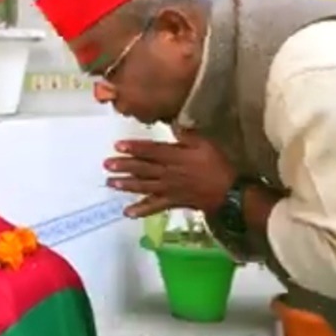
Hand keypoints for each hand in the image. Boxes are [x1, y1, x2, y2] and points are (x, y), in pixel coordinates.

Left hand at [105, 128, 236, 217]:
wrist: (228, 192)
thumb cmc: (218, 165)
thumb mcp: (205, 144)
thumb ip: (187, 135)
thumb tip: (172, 123)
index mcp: (176, 156)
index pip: (151, 150)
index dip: (134, 148)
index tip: (118, 146)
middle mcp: (168, 173)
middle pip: (143, 168)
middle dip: (124, 166)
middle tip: (107, 165)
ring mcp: (169, 189)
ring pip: (144, 186)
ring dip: (126, 185)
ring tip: (110, 183)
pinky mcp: (172, 202)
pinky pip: (154, 207)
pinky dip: (141, 210)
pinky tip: (127, 212)